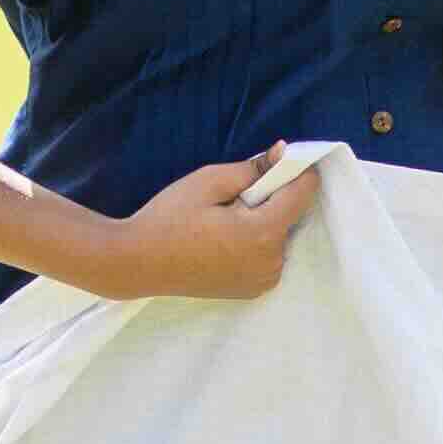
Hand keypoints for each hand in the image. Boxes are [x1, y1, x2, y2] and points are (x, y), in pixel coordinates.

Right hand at [102, 148, 319, 302]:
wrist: (138, 263)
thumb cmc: (169, 218)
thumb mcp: (208, 181)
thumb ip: (252, 168)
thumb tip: (282, 153)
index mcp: (263, 233)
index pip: (304, 193)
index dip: (296, 170)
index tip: (277, 159)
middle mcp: (272, 262)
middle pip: (291, 215)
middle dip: (273, 198)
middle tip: (234, 195)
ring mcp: (263, 281)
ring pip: (280, 236)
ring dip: (265, 221)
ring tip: (225, 220)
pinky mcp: (252, 290)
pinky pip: (268, 256)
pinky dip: (257, 242)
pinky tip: (225, 239)